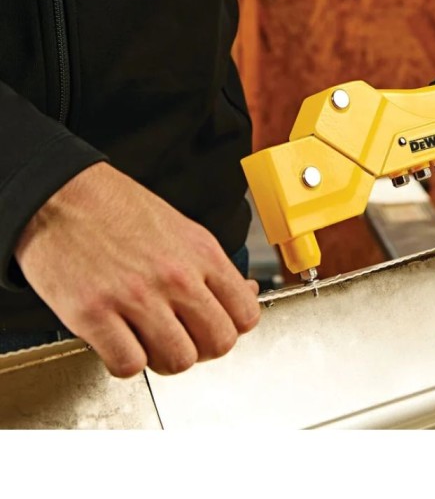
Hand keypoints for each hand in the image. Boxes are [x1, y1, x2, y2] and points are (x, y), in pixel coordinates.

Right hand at [15, 162, 260, 377]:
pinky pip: (129, 366)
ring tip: (147, 339)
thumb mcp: (183, 230)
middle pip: (219, 344)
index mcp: (202, 253)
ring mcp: (136, 296)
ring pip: (179, 361)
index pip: (246, 316)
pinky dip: (125, 362)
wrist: (60, 197)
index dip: (231, 328)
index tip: (213, 326)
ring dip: (164, 358)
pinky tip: (119, 340)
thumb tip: (245, 294)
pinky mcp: (93, 315)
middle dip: (202, 348)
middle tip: (181, 337)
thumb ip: (214, 268)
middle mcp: (175, 276)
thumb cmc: (118, 210)